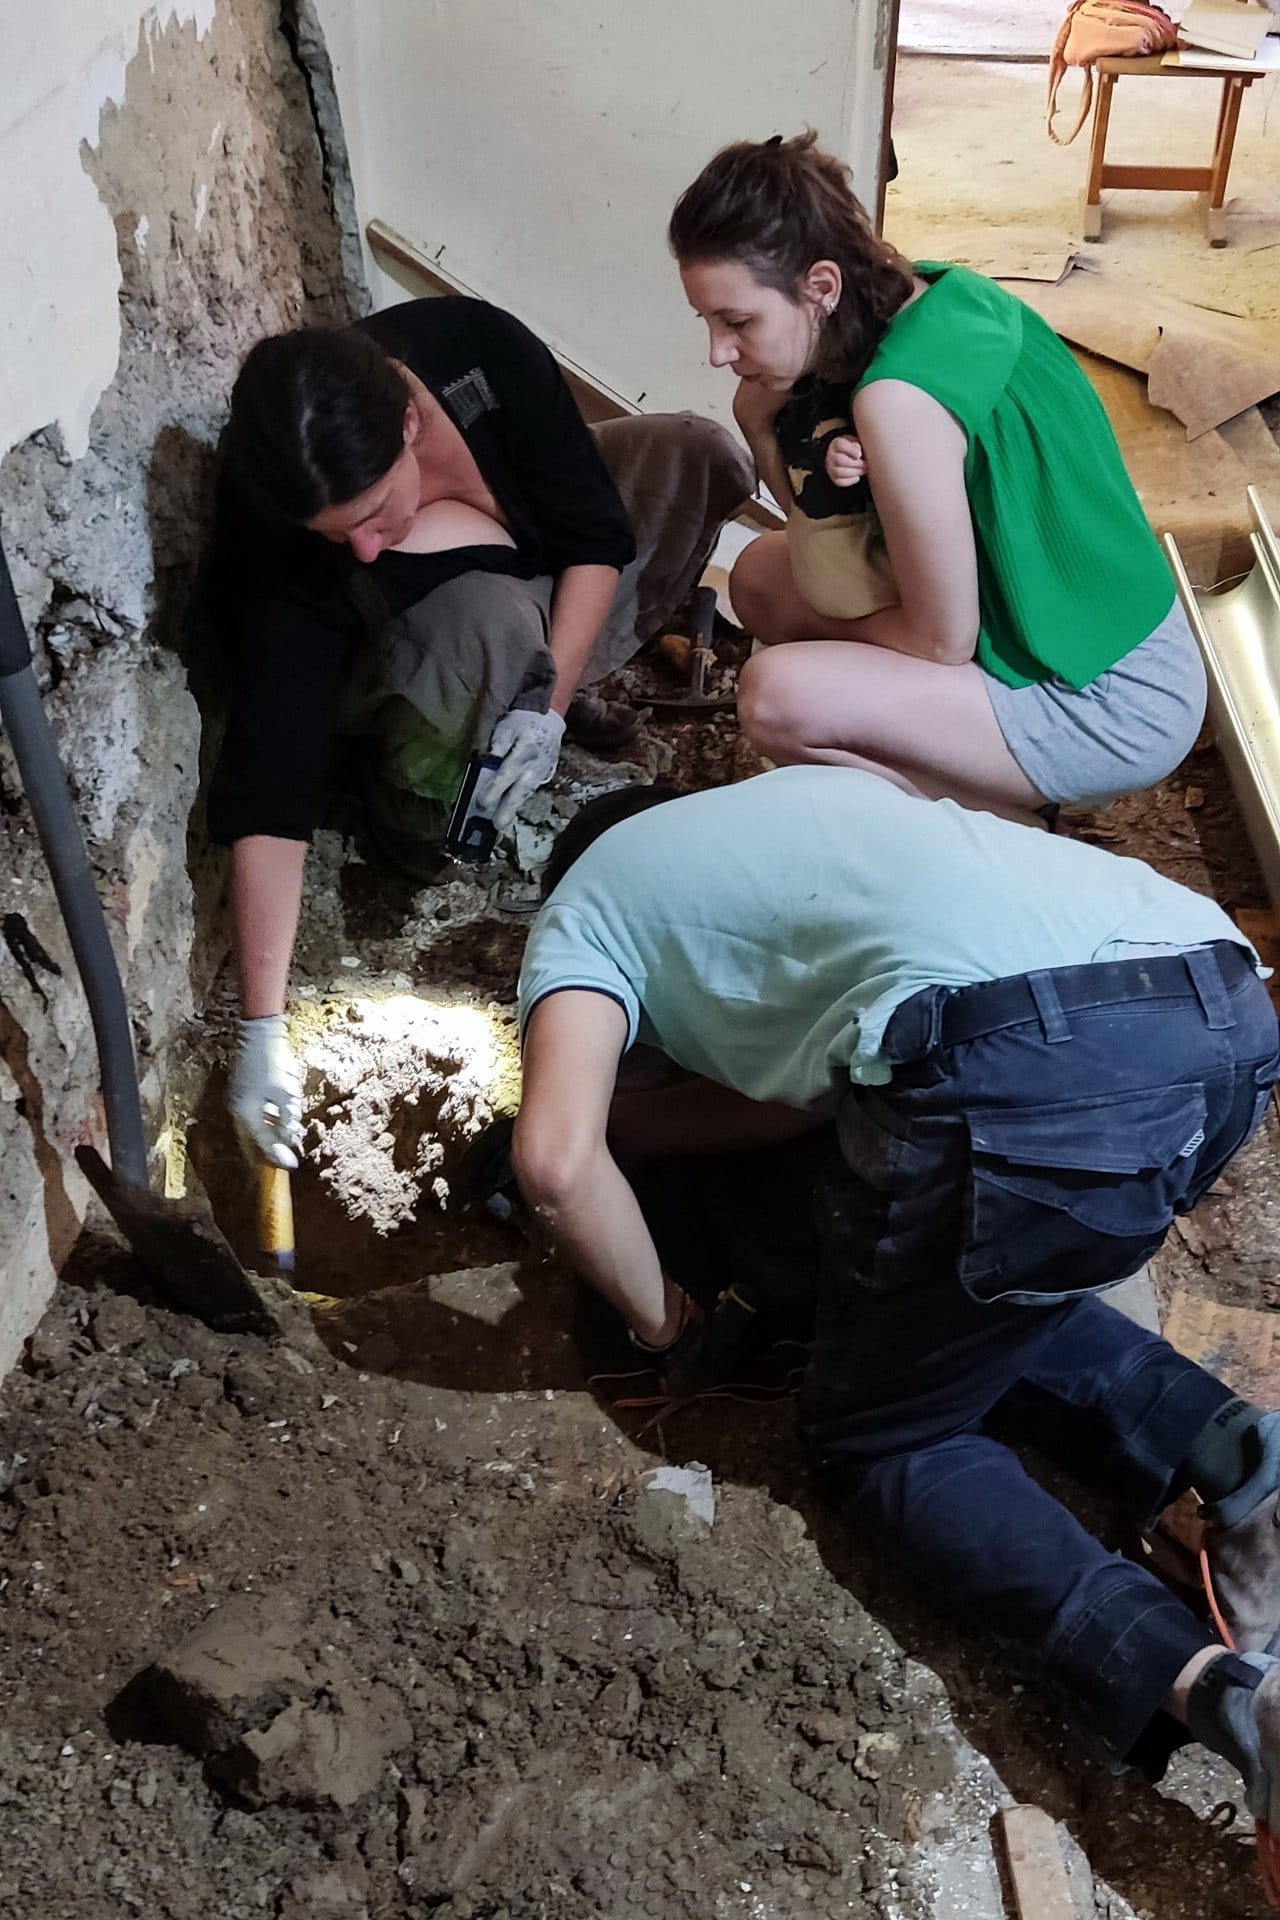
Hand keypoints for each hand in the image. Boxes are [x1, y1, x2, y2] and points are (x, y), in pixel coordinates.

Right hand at [229, 1014, 303, 1168]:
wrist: (259, 1034)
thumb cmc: (273, 1063)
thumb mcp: (285, 1094)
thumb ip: (286, 1119)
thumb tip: (289, 1139)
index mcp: (245, 1114)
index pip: (261, 1144)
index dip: (277, 1156)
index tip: (292, 1166)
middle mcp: (237, 1111)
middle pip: (253, 1140)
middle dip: (270, 1151)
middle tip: (287, 1160)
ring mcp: (238, 1101)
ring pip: (253, 1128)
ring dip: (269, 1137)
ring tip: (286, 1144)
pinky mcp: (243, 1092)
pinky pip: (253, 1116)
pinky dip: (266, 1124)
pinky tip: (279, 1125)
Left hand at [475, 706, 566, 831]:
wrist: (549, 721)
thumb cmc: (523, 723)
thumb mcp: (506, 728)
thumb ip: (497, 746)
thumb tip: (486, 764)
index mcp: (524, 752)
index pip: (507, 774)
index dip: (494, 789)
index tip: (482, 803)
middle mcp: (535, 766)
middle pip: (520, 791)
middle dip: (507, 809)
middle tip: (497, 825)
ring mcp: (543, 773)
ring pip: (526, 794)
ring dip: (513, 809)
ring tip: (501, 823)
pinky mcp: (545, 777)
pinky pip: (530, 791)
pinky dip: (519, 801)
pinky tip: (509, 810)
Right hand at [824, 434, 866, 487]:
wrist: (846, 456)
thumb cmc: (853, 448)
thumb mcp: (856, 442)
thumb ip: (858, 445)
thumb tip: (858, 454)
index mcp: (837, 443)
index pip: (840, 445)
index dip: (851, 450)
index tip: (860, 454)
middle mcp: (831, 455)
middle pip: (839, 460)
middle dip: (855, 463)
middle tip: (865, 464)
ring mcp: (831, 468)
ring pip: (839, 472)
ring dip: (855, 472)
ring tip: (863, 470)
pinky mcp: (834, 478)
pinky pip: (840, 482)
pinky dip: (851, 480)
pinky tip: (857, 476)